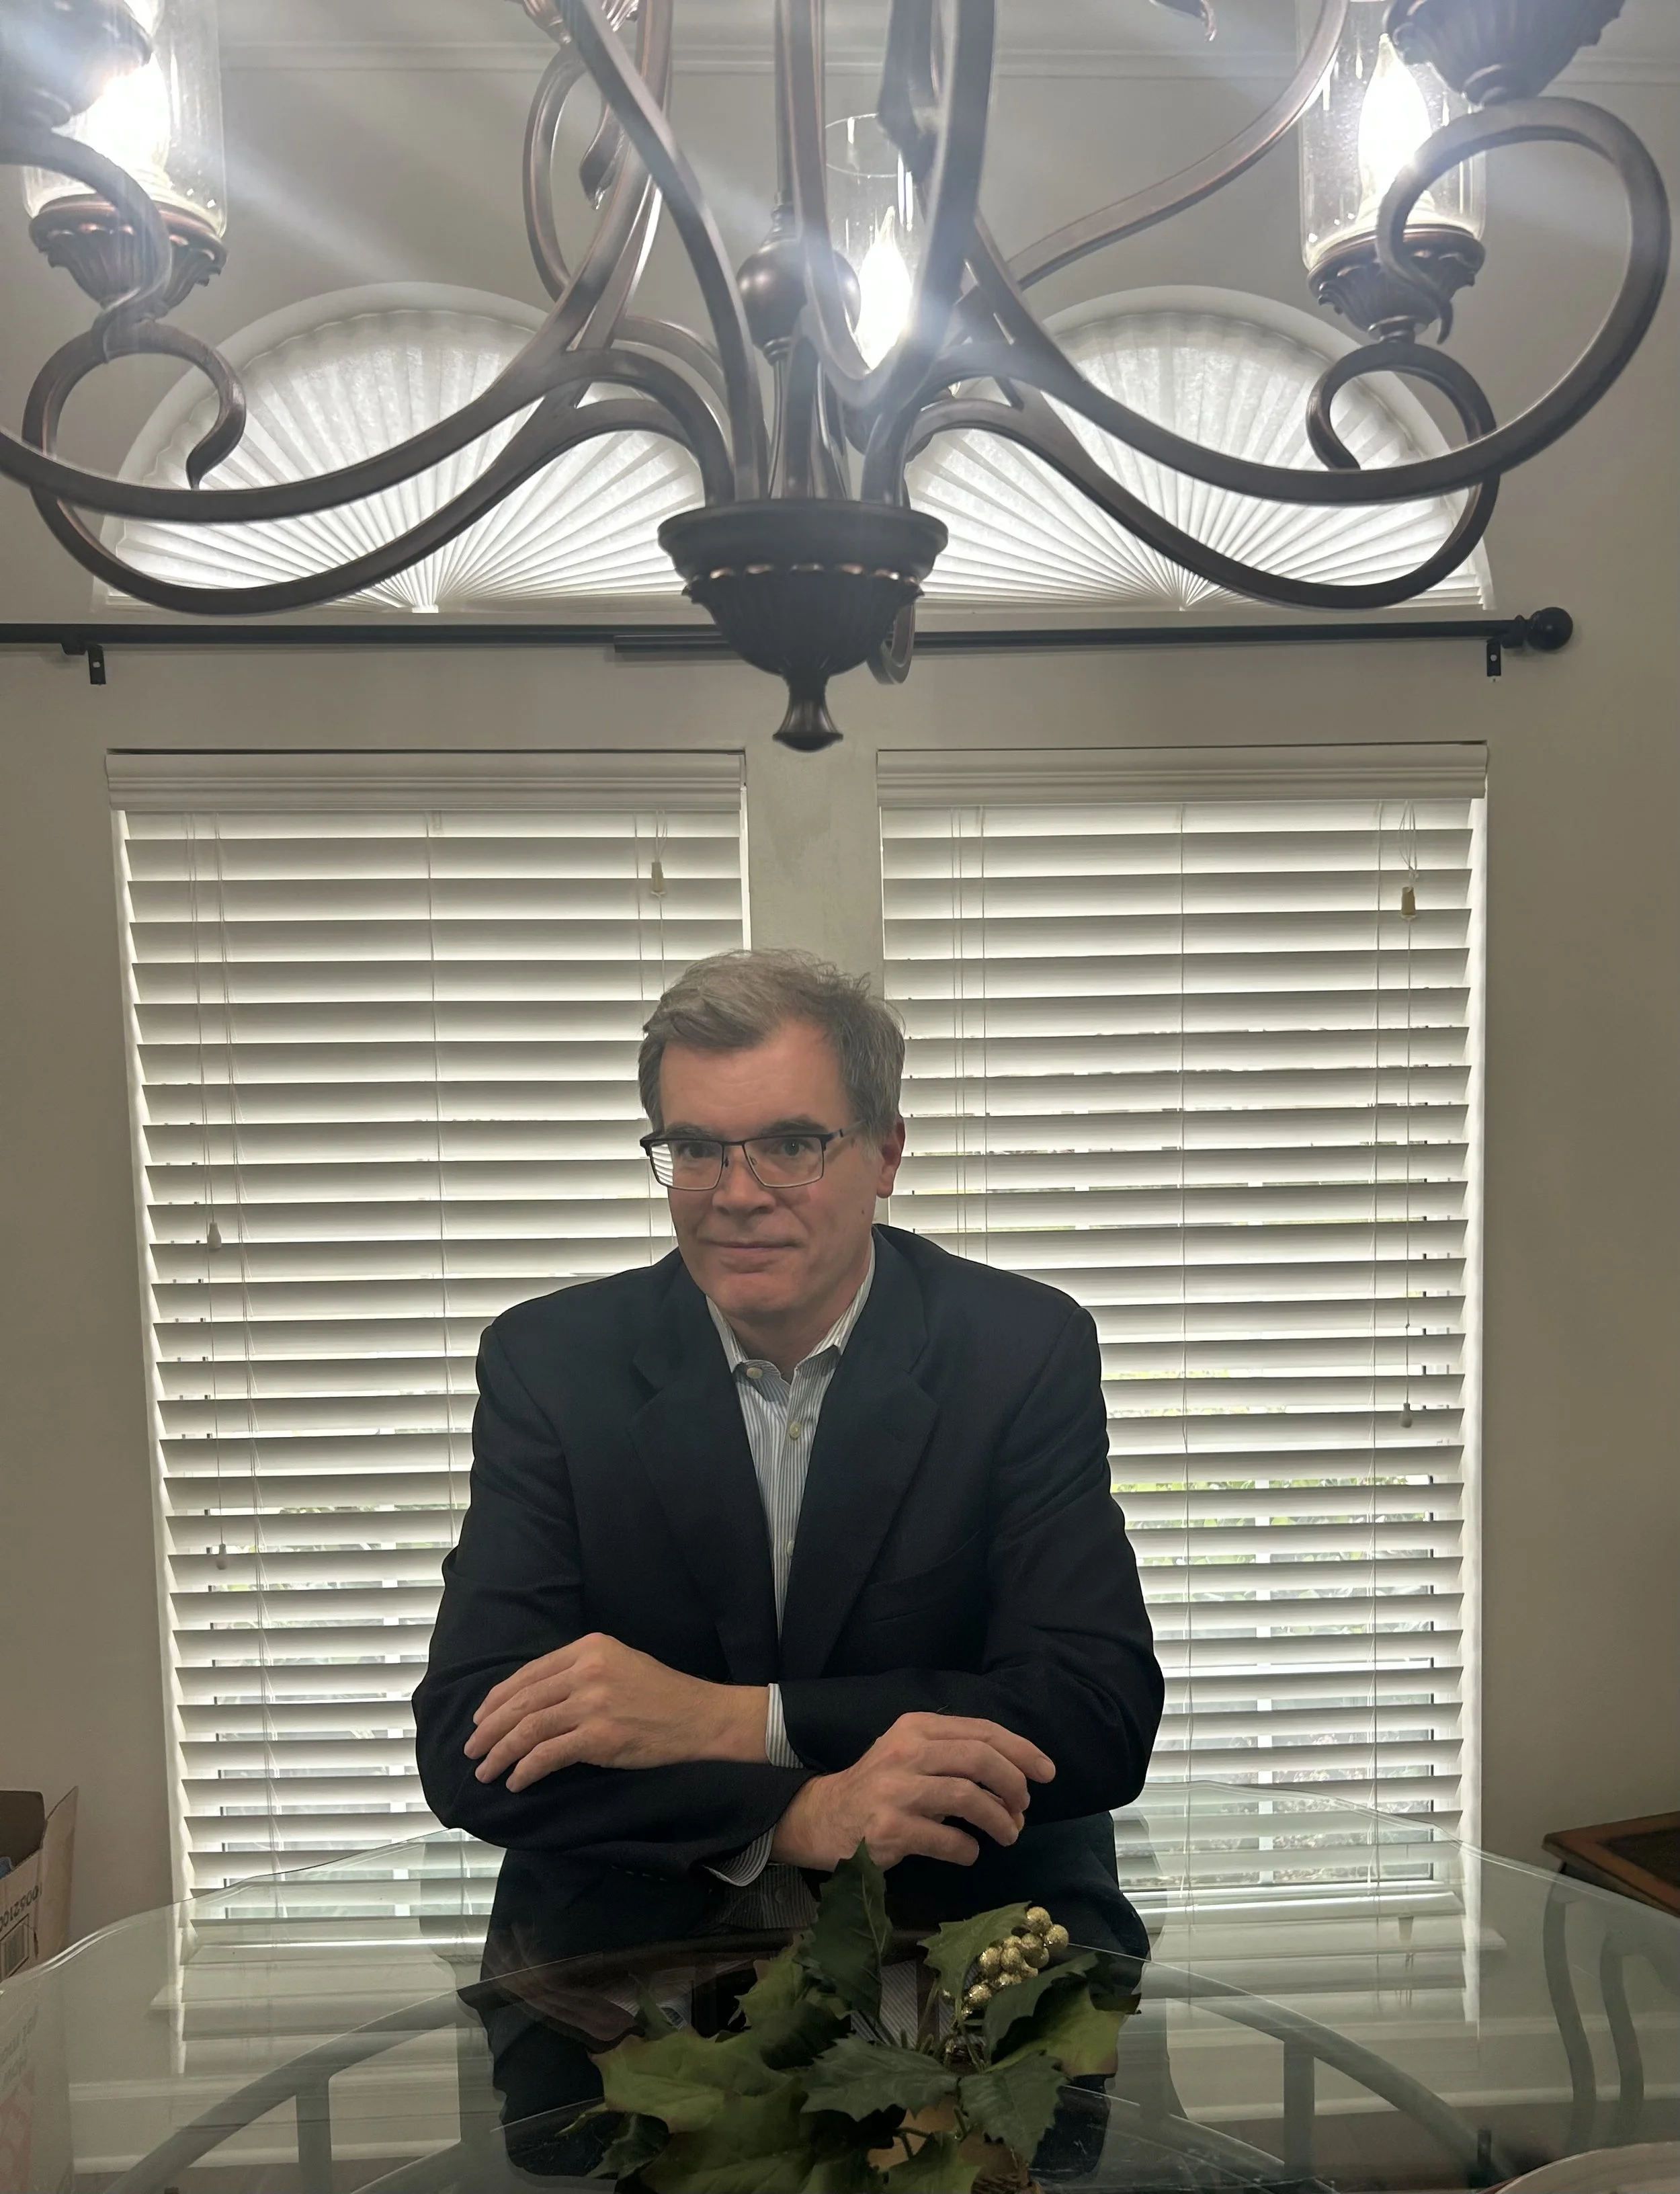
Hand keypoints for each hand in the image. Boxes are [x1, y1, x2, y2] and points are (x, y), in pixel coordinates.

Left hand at [465, 1634, 768, 1789]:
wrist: (701, 1716)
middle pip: (522, 1701)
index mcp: (589, 1648)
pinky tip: (516, 1781)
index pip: (529, 1673)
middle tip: (471, 1750)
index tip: (480, 1718)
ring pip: (529, 1729)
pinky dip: (525, 1770)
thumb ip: (580, 1672)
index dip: (498, 1698)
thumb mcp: (620, 1664)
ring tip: (485, 1770)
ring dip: (500, 1752)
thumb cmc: (663, 1694)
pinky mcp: (599, 1737)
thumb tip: (536, 1699)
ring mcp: (592, 1703)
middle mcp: (586, 1670)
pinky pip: (548, 1755)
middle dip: (490, 1728)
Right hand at [770, 1712, 1055, 1870]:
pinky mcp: (889, 1829)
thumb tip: (1016, 1780)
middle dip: (1014, 1785)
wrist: (823, 1818)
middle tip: (1024, 1809)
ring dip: (999, 1820)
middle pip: (980, 1759)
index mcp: (917, 1727)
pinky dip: (968, 1849)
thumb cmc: (880, 1787)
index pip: (982, 1731)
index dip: (1021, 1750)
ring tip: (1009, 1835)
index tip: (1047, 1772)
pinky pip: (947, 1840)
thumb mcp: (913, 1755)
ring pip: (968, 1797)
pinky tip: (969, 1853)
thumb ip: (956, 1756)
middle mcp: (907, 1752)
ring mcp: (896, 1790)